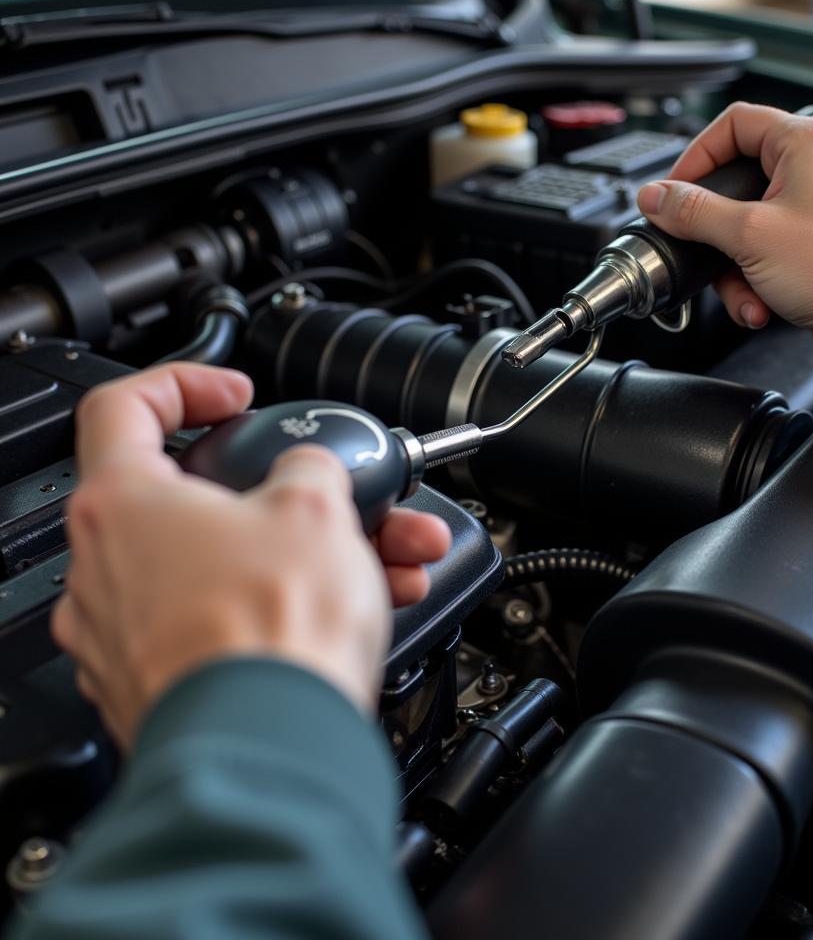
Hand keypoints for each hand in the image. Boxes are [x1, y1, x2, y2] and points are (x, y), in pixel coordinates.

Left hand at [53, 364, 450, 747]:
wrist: (268, 748)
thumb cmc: (268, 632)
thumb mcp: (315, 508)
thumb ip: (309, 467)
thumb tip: (310, 473)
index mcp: (124, 504)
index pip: (125, 406)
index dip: (186, 385)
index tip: (234, 397)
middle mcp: (105, 568)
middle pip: (200, 502)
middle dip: (290, 496)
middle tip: (342, 498)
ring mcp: (125, 634)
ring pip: (223, 567)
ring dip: (303, 556)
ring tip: (385, 561)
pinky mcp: (156, 684)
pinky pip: (223, 623)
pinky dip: (281, 608)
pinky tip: (352, 610)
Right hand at [637, 102, 812, 355]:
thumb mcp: (749, 234)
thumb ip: (693, 212)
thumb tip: (657, 196)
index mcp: (805, 143)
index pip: (734, 124)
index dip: (696, 155)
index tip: (675, 190)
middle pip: (735, 185)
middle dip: (714, 233)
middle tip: (700, 247)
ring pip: (747, 228)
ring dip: (734, 268)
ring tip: (743, 291)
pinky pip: (768, 254)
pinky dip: (756, 281)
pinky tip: (761, 303)